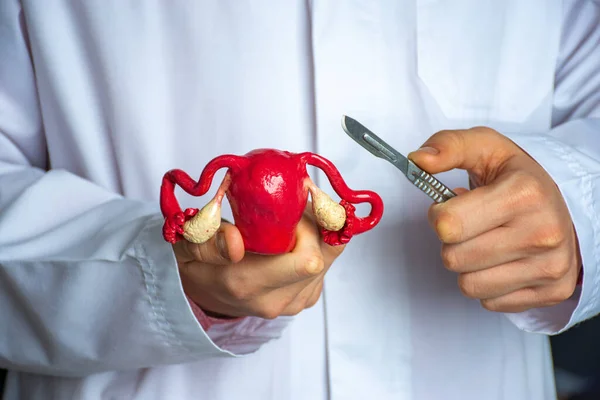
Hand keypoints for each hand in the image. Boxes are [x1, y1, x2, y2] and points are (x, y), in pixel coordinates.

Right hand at [172, 209, 344, 318]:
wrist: (210, 294)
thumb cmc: (199, 265)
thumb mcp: (185, 249)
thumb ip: (203, 243)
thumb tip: (234, 243)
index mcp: (249, 284)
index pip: (308, 259)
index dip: (308, 224)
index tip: (294, 198)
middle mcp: (277, 298)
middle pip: (325, 251)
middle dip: (313, 222)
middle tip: (289, 207)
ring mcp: (295, 300)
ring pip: (330, 253)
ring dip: (316, 231)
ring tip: (288, 223)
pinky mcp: (308, 296)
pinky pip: (328, 260)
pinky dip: (317, 243)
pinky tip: (292, 238)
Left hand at [409, 127, 581, 312]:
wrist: (563, 205)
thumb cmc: (518, 179)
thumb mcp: (485, 148)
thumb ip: (448, 146)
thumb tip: (418, 159)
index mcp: (523, 193)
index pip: (448, 224)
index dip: (439, 215)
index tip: (453, 206)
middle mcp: (542, 232)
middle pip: (454, 259)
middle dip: (453, 242)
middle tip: (472, 226)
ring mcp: (550, 266)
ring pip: (469, 286)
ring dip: (468, 266)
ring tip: (486, 243)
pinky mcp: (553, 291)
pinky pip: (491, 302)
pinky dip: (489, 284)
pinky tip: (503, 261)